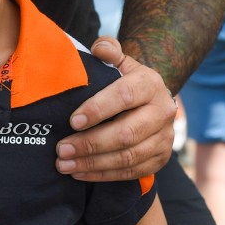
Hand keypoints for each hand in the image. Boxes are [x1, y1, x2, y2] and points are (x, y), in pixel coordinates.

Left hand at [55, 36, 174, 181]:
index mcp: (150, 83)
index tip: (73, 121)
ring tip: (65, 163)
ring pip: (127, 157)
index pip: (124, 96)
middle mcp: (162, 112)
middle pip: (126, 133)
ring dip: (93, 163)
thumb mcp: (120, 60)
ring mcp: (163, 139)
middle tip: (61, 149)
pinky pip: (130, 172)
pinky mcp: (159, 160)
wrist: (152, 100)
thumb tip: (99, 49)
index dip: (98, 109)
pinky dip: (103, 175)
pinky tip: (80, 172)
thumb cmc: (127, 78)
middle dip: (90, 143)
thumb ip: (108, 50)